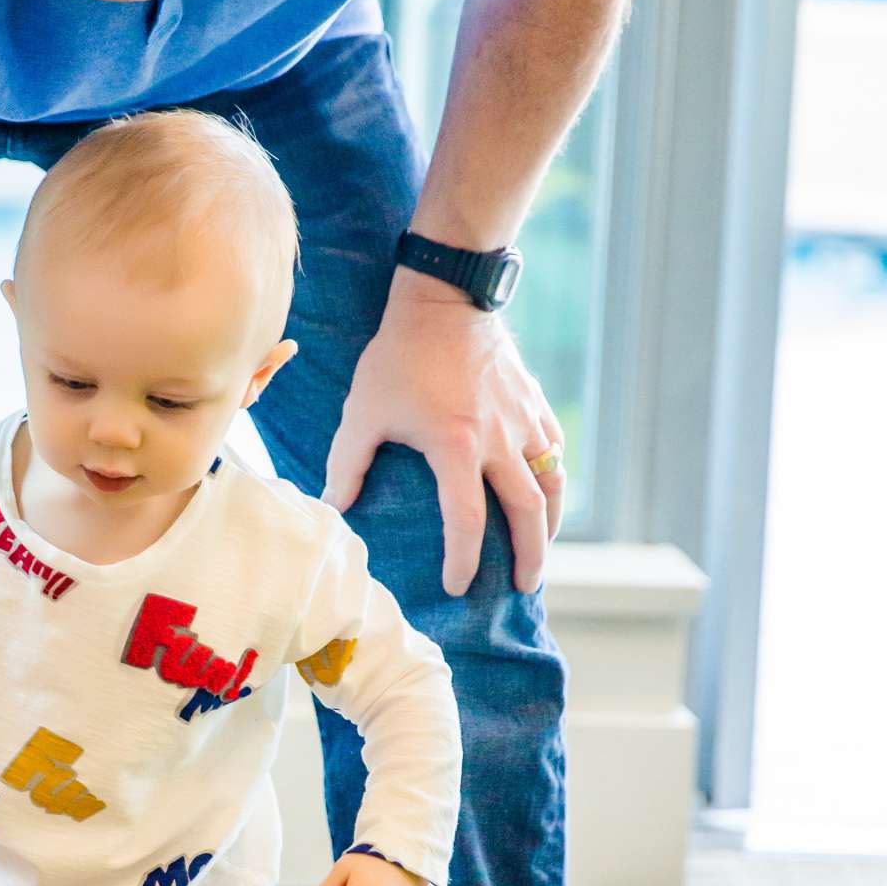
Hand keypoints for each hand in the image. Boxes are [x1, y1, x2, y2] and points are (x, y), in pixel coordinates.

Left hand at [323, 268, 564, 594]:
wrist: (446, 298)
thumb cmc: (398, 356)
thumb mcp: (363, 411)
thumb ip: (346, 464)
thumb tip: (332, 507)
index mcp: (456, 446)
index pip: (467, 519)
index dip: (463, 559)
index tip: (457, 586)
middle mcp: (499, 440)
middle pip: (528, 512)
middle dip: (528, 556)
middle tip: (522, 587)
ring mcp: (523, 421)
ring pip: (552, 484)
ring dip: (550, 526)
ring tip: (540, 553)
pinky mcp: (534, 404)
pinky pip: (554, 452)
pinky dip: (553, 481)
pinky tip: (546, 497)